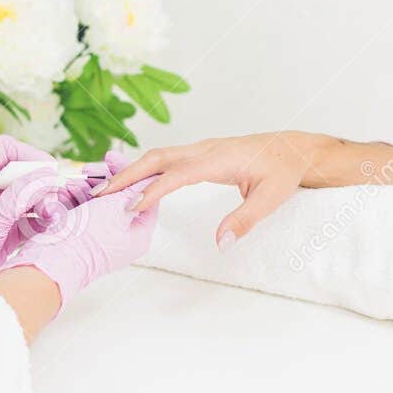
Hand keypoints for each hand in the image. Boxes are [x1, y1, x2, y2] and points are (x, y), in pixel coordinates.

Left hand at [0, 135, 62, 293]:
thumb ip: (21, 195)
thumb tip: (48, 175)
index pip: (5, 150)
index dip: (28, 154)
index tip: (47, 169)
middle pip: (24, 174)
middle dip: (42, 185)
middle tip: (51, 202)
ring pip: (31, 198)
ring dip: (45, 205)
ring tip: (52, 218)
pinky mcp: (7, 233)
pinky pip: (32, 220)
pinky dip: (43, 223)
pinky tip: (50, 229)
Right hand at [6, 177, 159, 306]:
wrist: (53, 262)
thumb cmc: (87, 239)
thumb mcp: (115, 207)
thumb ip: (132, 190)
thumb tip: (148, 180)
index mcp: (138, 234)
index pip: (143, 197)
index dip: (131, 175)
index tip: (114, 159)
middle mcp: (122, 238)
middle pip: (119, 199)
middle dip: (104, 180)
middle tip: (91, 167)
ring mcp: (101, 238)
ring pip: (99, 204)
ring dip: (86, 188)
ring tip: (73, 180)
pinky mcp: (82, 237)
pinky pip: (83, 212)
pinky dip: (75, 199)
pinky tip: (65, 190)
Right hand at [93, 132, 327, 248]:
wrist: (293, 149)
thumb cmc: (283, 171)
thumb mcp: (271, 198)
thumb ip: (244, 220)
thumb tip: (220, 244)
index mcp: (219, 158)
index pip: (177, 173)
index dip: (152, 188)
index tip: (131, 205)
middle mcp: (205, 149)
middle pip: (157, 157)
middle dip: (127, 174)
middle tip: (99, 194)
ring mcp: (201, 149)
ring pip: (159, 156)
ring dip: (132, 171)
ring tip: (107, 192)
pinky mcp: (200, 154)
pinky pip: (167, 159)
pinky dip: (145, 169)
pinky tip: (133, 185)